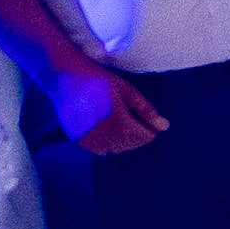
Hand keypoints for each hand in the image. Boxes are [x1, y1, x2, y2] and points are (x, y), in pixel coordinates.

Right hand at [43, 56, 168, 156]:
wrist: (64, 77)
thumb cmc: (99, 80)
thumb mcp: (127, 90)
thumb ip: (146, 110)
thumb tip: (165, 127)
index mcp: (118, 119)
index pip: (143, 137)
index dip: (148, 130)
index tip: (146, 121)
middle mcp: (103, 132)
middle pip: (130, 145)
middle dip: (136, 136)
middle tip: (132, 120)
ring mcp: (89, 137)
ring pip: (114, 150)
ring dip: (121, 141)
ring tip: (118, 123)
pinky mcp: (78, 139)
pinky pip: (98, 150)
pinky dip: (106, 144)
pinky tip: (104, 128)